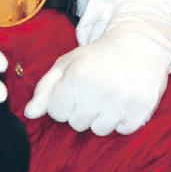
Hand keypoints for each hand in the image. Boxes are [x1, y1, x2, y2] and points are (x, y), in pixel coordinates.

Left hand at [24, 4, 170, 135]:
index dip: (65, 101)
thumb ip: (44, 90)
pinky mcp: (141, 108)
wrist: (140, 41)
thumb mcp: (66, 64)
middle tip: (96, 87)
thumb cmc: (98, 55)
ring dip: (103, 116)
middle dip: (83, 109)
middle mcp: (98, 90)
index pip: (57, 113)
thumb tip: (29, 114)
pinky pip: (123, 129)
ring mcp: (121, 100)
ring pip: (99, 130)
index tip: (77, 87)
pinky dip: (123, 118)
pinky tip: (125, 98)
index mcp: (75, 77)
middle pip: (77, 124)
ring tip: (110, 93)